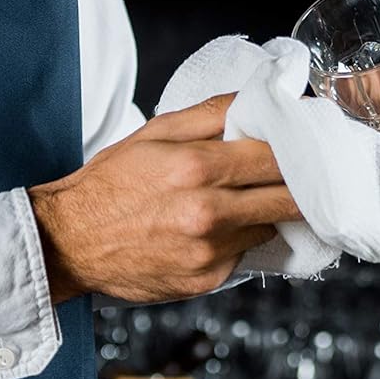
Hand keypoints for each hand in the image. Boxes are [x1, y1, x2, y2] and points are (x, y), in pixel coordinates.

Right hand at [28, 94, 299, 305]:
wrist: (70, 241)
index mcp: (196, 168)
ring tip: (244, 198)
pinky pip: (243, 253)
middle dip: (302, 184)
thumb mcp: (156, 132)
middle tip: (308, 172)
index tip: (309, 143)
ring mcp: (210, 252)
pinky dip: (238, 238)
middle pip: (288, 199)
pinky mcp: (207, 280)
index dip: (300, 149)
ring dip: (265, 211)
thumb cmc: (111, 182)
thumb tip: (261, 98)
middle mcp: (208, 213)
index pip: (276, 157)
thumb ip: (212, 113)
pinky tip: (213, 228)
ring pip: (269, 226)